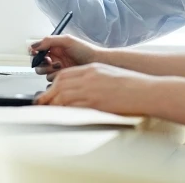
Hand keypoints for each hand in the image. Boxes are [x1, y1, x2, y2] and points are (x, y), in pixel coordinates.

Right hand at [30, 35, 100, 80]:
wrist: (97, 62)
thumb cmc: (85, 49)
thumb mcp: (67, 40)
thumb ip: (49, 41)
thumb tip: (33, 45)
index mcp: (53, 46)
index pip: (36, 49)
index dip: (33, 51)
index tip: (35, 53)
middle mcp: (53, 57)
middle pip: (37, 62)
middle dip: (41, 62)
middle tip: (49, 61)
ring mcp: (56, 68)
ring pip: (42, 71)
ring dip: (49, 69)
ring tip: (60, 65)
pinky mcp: (60, 77)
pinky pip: (50, 79)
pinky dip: (55, 75)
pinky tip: (64, 71)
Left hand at [34, 63, 156, 114]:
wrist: (145, 91)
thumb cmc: (132, 85)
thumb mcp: (108, 75)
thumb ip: (92, 79)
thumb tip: (80, 89)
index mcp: (92, 69)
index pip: (65, 75)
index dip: (53, 85)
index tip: (48, 92)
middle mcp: (89, 77)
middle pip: (60, 84)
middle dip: (47, 95)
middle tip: (40, 103)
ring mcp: (91, 89)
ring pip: (63, 95)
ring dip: (51, 103)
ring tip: (44, 111)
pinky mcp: (95, 102)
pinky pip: (73, 106)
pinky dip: (63, 111)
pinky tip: (58, 115)